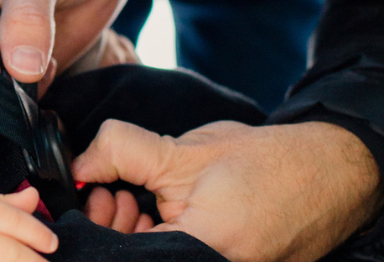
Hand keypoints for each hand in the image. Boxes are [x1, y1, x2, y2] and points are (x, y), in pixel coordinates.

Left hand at [72, 119, 383, 261]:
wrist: (326, 177)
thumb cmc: (264, 165)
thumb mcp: (181, 153)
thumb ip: (123, 154)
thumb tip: (78, 168)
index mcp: (200, 251)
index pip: (121, 254)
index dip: (96, 227)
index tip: (91, 197)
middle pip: (133, 258)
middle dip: (110, 229)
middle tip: (112, 193)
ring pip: (151, 258)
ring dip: (131, 234)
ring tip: (134, 198)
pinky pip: (173, 256)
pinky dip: (156, 239)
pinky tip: (154, 213)